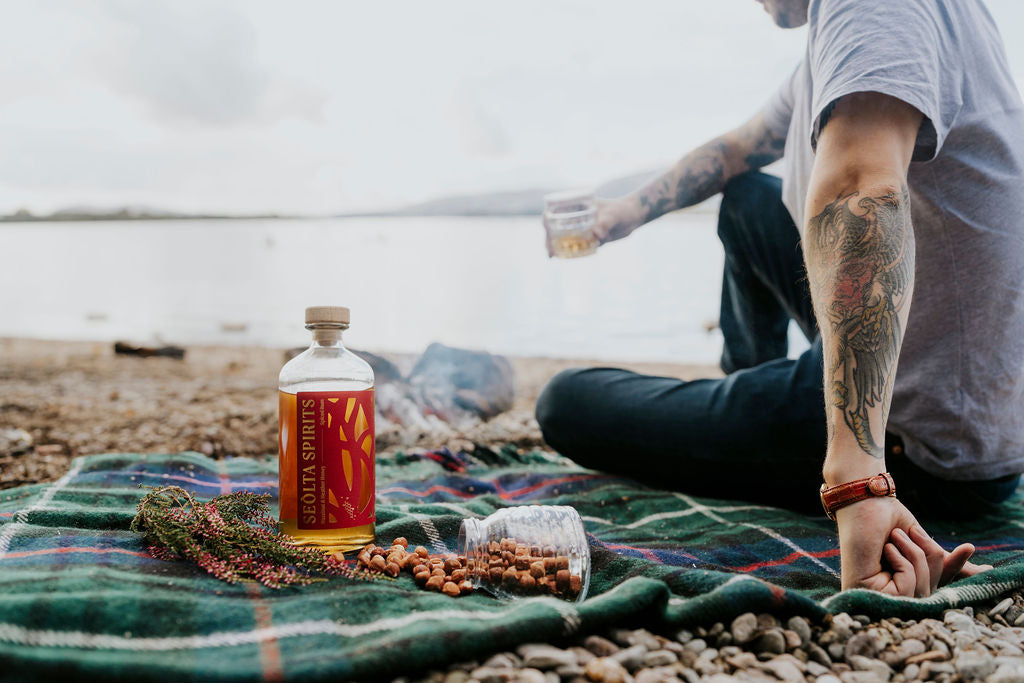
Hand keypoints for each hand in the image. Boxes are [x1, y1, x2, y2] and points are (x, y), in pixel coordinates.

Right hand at [543, 197, 641, 256]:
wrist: (633, 217)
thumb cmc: (623, 210)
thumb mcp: (614, 215)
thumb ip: (606, 223)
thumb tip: (596, 235)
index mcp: (577, 204)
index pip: (556, 209)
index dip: (547, 218)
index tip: (546, 226)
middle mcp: (576, 215)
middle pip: (556, 225)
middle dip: (549, 237)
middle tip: (549, 249)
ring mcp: (581, 227)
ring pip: (562, 236)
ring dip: (554, 245)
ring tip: (551, 255)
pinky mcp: (587, 237)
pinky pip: (573, 244)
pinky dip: (566, 250)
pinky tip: (559, 257)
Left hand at [836, 495, 987, 595]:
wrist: (864, 499)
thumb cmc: (887, 517)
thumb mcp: (922, 542)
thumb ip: (945, 562)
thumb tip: (984, 572)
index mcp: (897, 583)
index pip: (933, 586)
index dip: (953, 569)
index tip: (968, 547)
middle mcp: (885, 595)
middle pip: (930, 592)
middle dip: (929, 558)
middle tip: (913, 532)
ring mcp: (874, 596)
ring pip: (921, 591)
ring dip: (915, 556)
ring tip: (895, 535)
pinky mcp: (867, 592)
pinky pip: (906, 589)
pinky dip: (904, 563)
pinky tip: (886, 547)